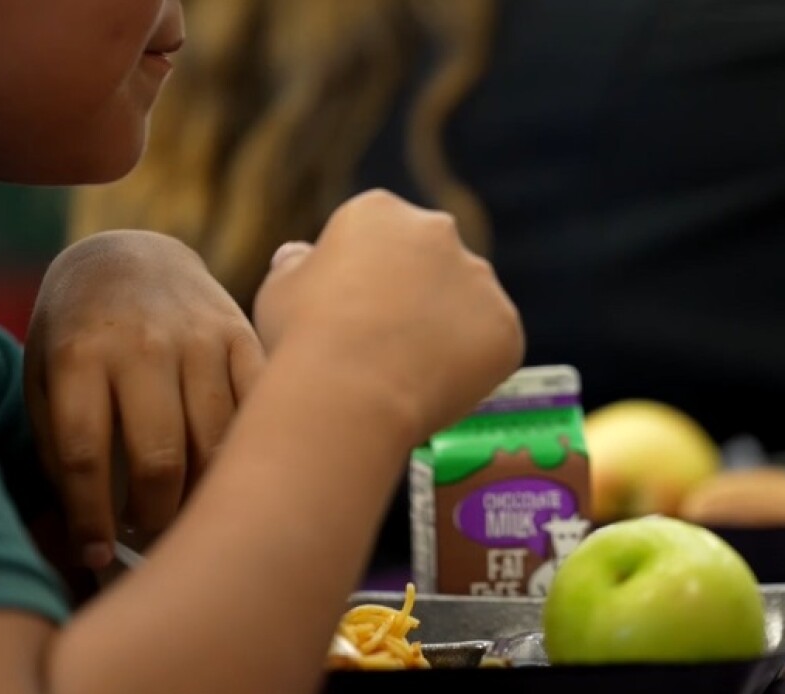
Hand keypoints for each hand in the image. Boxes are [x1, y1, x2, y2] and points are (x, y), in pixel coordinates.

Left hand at [25, 231, 264, 567]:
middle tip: (148, 534)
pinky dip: (245, 451)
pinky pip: (256, 410)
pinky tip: (228, 472)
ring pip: (215, 444)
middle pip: (159, 460)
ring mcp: (200, 339)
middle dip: (154, 516)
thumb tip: (85, 537)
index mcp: (80, 355)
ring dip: (203, 495)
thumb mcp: (45, 376)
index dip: (92, 520)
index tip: (95, 556)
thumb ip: (58, 447)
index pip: (86, 457)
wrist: (132, 254)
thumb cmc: (80, 333)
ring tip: (186, 512)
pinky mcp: (242, 336)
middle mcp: (143, 345)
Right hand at [254, 189, 524, 441]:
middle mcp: (438, 231)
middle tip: (389, 345)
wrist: (348, 390)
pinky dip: (474, 365)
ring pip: (468, 303)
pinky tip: (438, 388)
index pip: (382, 237)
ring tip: (413, 373)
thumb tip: (300, 255)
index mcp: (380, 212)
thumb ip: (296, 265)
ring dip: (450, 328)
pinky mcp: (506, 325)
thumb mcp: (278, 288)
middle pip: (433, 262)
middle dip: (418, 295)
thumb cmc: (303, 338)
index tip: (352, 315)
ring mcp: (479, 278)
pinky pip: (493, 344)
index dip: (367, 279)